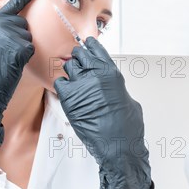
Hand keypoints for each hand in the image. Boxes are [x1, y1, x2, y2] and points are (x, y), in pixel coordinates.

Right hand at [0, 0, 41, 145]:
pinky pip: (30, 49)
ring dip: (22, 50)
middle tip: (5, 55)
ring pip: (28, 38)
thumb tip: (11, 25)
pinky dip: (24, 58)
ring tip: (5, 62)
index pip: (13, 5)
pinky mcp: (20, 46)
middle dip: (20, 39)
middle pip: (24, 24)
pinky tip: (11, 66)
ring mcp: (10, 34)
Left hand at [54, 37, 153, 188]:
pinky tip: (68, 92)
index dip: (91, 46)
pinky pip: (60, 83)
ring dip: (71, 72)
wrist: (117, 144)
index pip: (97, 49)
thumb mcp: (128, 100)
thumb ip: (116, 88)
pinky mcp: (69, 98)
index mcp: (112, 73)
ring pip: (69, 67)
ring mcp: (81, 85)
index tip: (87, 44)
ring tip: (74, 81)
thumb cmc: (126, 127)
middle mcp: (96, 74)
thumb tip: (112, 88)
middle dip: (78, 57)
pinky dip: (62, 86)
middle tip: (78, 62)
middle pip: (80, 54)